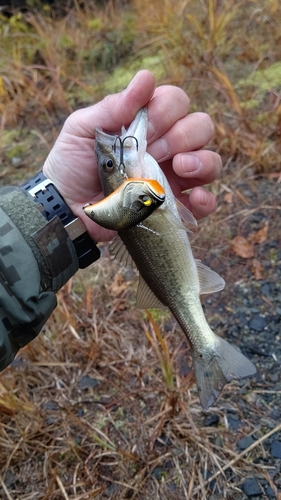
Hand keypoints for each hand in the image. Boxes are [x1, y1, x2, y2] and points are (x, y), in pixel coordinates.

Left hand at [43, 70, 220, 241]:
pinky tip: (191, 197)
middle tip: (155, 151)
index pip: (177, 102)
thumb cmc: (72, 164)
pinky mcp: (175, 207)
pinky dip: (205, 199)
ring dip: (202, 161)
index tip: (145, 129)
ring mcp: (174, 177)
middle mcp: (167, 147)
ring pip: (211, 161)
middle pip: (201, 127)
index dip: (167, 111)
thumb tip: (146, 77)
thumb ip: (113, 106)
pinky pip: (205, 202)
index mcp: (148, 124)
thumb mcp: (83, 129)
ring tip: (179, 167)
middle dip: (183, 135)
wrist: (66, 208)